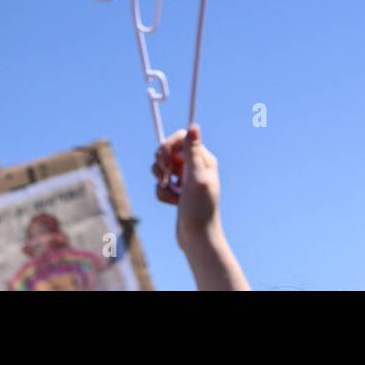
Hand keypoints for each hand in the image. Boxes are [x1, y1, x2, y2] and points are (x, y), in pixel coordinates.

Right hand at [152, 125, 221, 249]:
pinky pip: (161, 184)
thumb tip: (193, 126)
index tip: (164, 161)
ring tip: (170, 193)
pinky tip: (172, 203)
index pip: (181, 138)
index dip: (168, 146)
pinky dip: (162, 193)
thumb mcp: (196, 179)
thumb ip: (193, 152)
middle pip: (168, 151)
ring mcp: (185, 179)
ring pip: (162, 168)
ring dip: (161, 181)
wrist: (197, 238)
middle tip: (166, 178)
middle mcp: (196, 166)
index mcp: (204, 159)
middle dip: (162, 165)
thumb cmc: (200, 209)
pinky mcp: (177, 191)